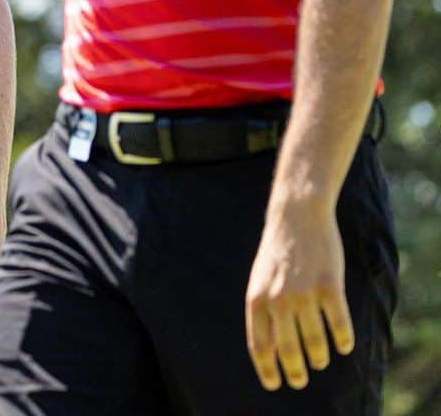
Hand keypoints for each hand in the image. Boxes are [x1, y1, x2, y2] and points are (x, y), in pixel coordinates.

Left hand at [245, 201, 353, 391]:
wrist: (296, 215)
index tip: (276, 384)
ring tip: (321, 360)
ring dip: (320, 357)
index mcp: (257, 299)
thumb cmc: (278, 253)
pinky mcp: (329, 286)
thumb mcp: (260, 281)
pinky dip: (343, 340)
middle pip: (289, 351)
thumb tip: (269, 354)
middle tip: (301, 379)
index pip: (260, 346)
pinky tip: (344, 345)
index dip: (268, 370)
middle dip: (296, 372)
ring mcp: (304, 294)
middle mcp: (278, 299)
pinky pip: (339, 325)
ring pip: (316, 343)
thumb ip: (264, 315)